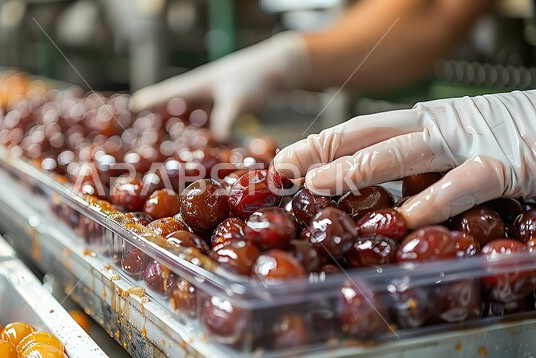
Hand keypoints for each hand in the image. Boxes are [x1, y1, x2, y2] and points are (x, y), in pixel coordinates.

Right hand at [132, 32, 308, 141]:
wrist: (280, 69)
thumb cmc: (255, 76)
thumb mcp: (237, 100)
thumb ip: (224, 121)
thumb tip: (214, 144)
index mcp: (194, 85)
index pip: (162, 95)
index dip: (144, 106)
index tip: (125, 117)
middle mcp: (198, 93)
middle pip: (170, 110)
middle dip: (156, 126)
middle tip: (139, 145)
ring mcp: (210, 101)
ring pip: (187, 119)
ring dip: (177, 134)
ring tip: (163, 154)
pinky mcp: (223, 109)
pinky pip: (204, 125)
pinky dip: (198, 137)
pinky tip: (197, 152)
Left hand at [274, 90, 535, 227]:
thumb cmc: (510, 134)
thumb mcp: (453, 139)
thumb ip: (416, 158)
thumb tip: (372, 185)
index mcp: (423, 121)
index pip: (360, 130)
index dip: (320, 144)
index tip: (284, 160)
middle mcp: (437, 125)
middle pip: (367, 135)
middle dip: (320, 152)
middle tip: (282, 170)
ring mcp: (467, 141)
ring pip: (403, 152)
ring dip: (358, 169)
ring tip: (321, 185)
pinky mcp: (505, 164)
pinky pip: (463, 184)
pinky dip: (434, 201)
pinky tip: (405, 218)